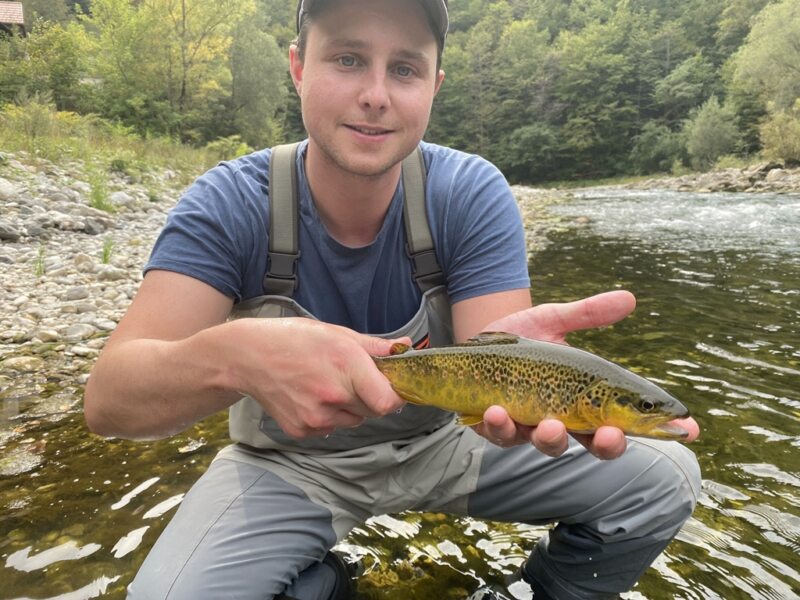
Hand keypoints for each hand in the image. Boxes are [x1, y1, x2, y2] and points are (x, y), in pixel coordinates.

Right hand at [230, 318, 406, 438]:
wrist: (248, 357)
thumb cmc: (294, 339)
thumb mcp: (337, 333)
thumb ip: (375, 346)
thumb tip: (406, 346)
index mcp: (345, 365)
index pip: (387, 401)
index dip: (396, 396)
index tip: (394, 387)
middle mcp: (332, 395)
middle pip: (373, 410)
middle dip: (372, 397)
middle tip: (354, 379)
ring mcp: (315, 417)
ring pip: (353, 420)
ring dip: (350, 408)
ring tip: (328, 385)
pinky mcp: (302, 430)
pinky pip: (331, 428)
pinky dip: (329, 416)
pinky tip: (311, 396)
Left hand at [472, 290, 699, 458]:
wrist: (474, 342)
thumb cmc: (522, 338)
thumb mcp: (555, 320)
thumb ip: (588, 314)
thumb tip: (629, 298)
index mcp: (587, 401)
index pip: (629, 419)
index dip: (658, 428)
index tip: (690, 430)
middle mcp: (564, 420)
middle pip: (595, 445)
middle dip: (606, 445)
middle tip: (612, 437)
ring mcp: (530, 427)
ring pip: (546, 444)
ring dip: (549, 438)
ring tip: (548, 424)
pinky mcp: (496, 427)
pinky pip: (501, 434)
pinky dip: (500, 425)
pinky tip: (496, 410)